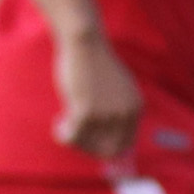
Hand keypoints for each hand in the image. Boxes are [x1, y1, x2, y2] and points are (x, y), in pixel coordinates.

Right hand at [52, 25, 143, 158]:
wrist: (85, 42)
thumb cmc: (94, 64)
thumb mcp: (116, 88)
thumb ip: (117, 111)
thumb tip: (112, 147)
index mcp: (136, 109)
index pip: (124, 145)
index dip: (103, 147)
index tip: (88, 140)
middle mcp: (126, 114)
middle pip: (107, 150)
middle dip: (87, 147)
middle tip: (74, 135)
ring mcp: (108, 113)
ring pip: (87, 144)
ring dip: (73, 139)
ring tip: (63, 124)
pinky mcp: (87, 110)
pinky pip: (73, 137)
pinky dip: (63, 136)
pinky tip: (58, 123)